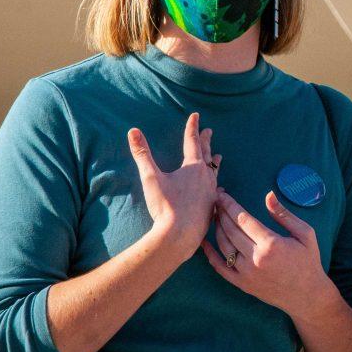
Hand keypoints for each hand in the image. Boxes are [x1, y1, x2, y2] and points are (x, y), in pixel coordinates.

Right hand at [128, 112, 221, 258]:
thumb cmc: (166, 206)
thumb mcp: (151, 177)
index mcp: (193, 167)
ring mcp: (211, 193)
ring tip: (218, 157)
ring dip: (214, 163)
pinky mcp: (211, 208)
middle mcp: (206, 177)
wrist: (179, 235)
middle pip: (206, 154)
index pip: (192, 141)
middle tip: (209, 131)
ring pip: (214, 173)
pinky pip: (216, 192)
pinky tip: (218, 190)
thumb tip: (133, 131)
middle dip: (206, 141)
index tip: (195, 115)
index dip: (192, 127)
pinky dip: (216, 186)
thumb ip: (142, 154)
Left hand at [203, 189, 330, 318]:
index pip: (242, 219)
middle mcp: (255, 258)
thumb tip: (268, 194)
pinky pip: (219, 267)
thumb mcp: (305, 234)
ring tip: (214, 216)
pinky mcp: (241, 284)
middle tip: (215, 200)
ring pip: (223, 245)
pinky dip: (210, 253)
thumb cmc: (308, 261)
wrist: (306, 296)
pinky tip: (205, 242)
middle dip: (220, 212)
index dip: (230, 205)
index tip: (222, 195)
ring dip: (216, 228)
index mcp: (271, 244)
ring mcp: (246, 273)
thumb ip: (284, 215)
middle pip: (230, 230)